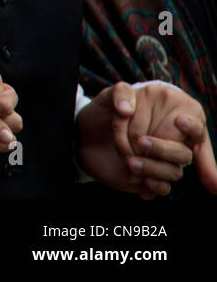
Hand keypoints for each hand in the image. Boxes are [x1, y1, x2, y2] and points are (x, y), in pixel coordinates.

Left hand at [78, 82, 216, 197]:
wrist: (85, 133)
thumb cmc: (104, 111)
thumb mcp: (109, 96)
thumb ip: (120, 93)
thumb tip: (126, 110)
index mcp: (171, 117)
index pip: (195, 127)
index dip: (192, 127)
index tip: (180, 121)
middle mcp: (172, 141)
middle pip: (183, 152)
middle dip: (161, 149)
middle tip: (140, 142)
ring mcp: (163, 161)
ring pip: (174, 172)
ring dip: (153, 168)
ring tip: (130, 162)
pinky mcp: (151, 177)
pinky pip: (164, 188)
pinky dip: (155, 186)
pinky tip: (142, 182)